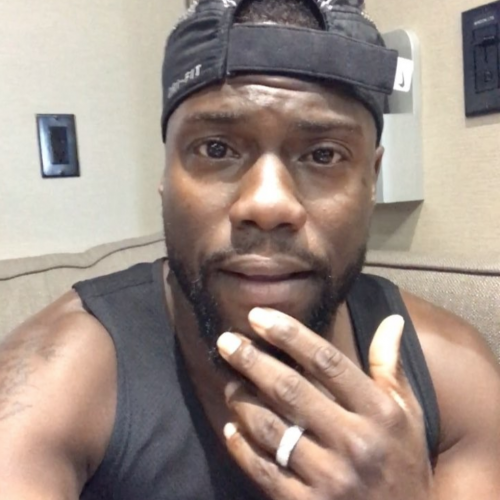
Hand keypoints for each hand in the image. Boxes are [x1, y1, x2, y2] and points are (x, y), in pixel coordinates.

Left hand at [217, 309, 432, 499]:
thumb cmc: (404, 462)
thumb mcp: (408, 414)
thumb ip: (391, 367)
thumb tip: (392, 319)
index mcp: (380, 413)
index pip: (327, 362)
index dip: (290, 334)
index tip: (259, 316)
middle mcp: (355, 443)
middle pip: (290, 390)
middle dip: (252, 361)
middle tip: (226, 341)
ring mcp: (331, 478)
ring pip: (270, 428)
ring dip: (242, 401)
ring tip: (230, 383)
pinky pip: (264, 470)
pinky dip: (242, 447)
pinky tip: (231, 428)